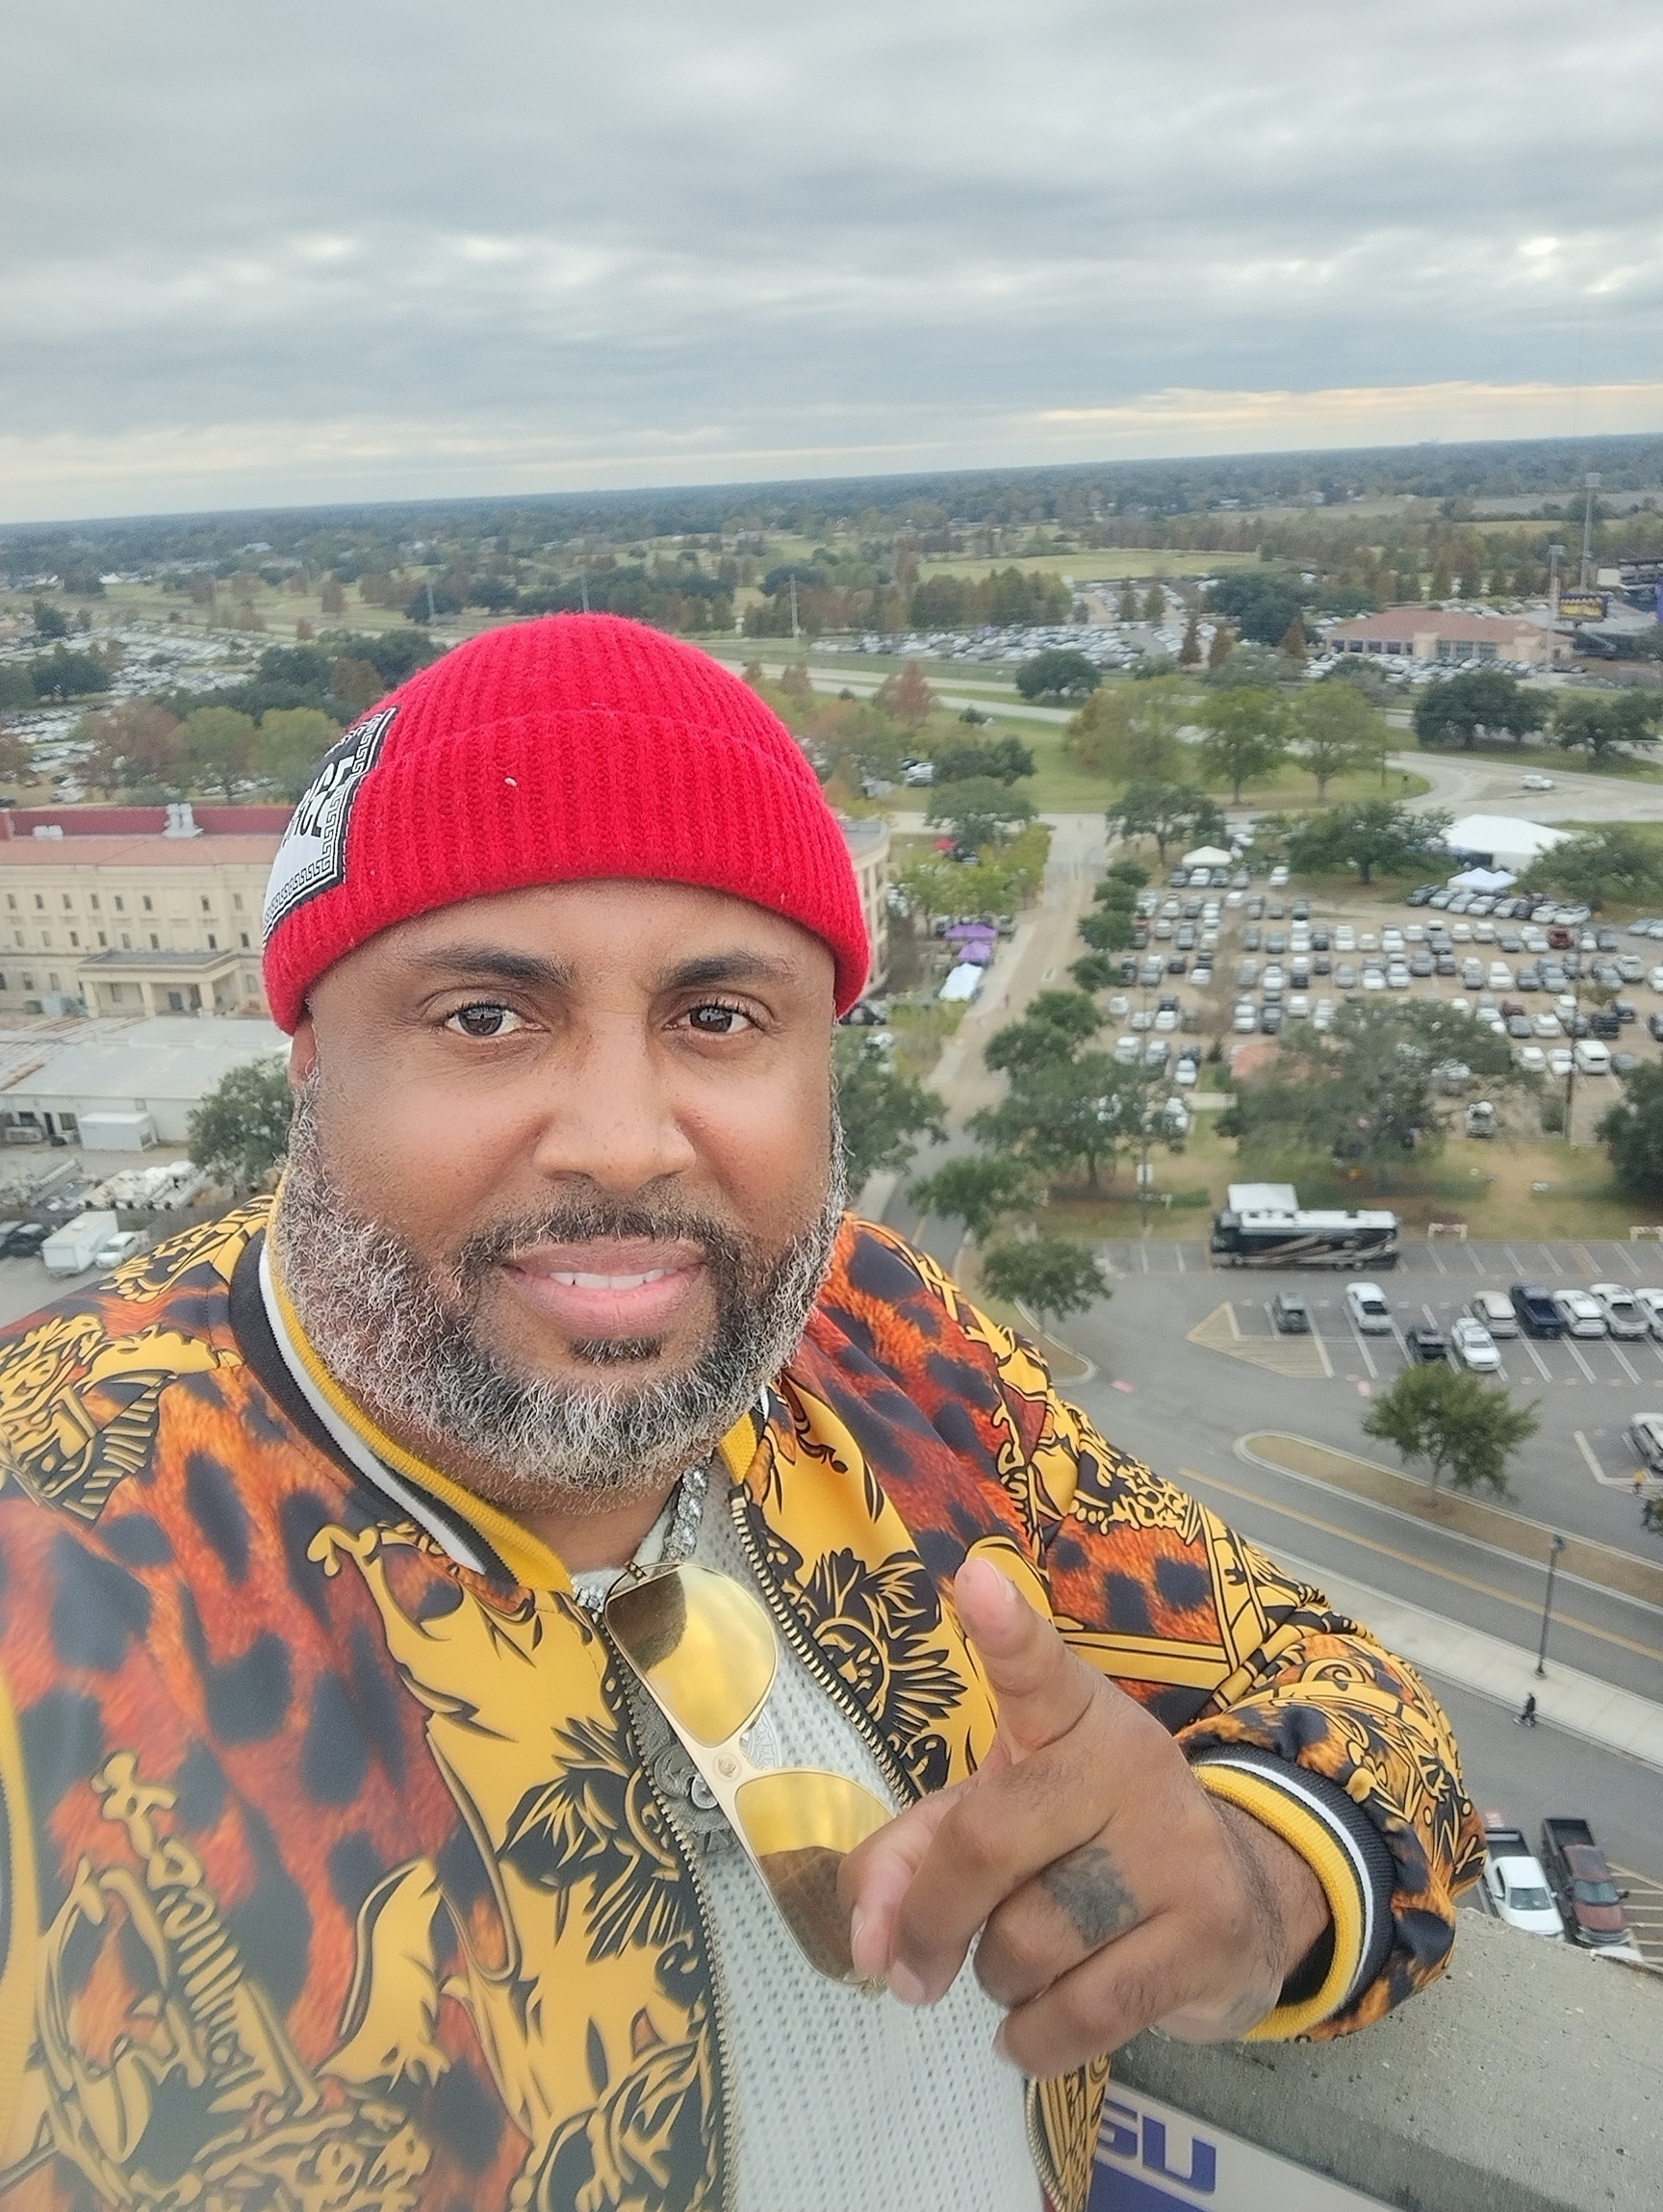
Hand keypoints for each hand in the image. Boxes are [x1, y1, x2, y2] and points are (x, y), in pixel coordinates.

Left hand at [839, 1556, 1329, 2076]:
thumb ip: (910, 1860)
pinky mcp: (1209, 1935)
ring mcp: (1177, 1849)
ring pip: (1029, 1942)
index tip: (976, 1580)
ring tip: (1010, 1971)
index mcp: (1074, 1717)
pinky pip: (1083, 2012)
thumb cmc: (1085, 1845)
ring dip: (992, 1981)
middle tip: (908, 1967)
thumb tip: (870, 1949)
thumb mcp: (994, 1820)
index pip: (1037, 1670)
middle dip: (929, 1921)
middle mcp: (1129, 1764)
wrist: (1241, 1901)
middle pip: (988, 1844)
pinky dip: (1031, 2037)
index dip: (1007, 1631)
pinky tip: (1024, 2031)